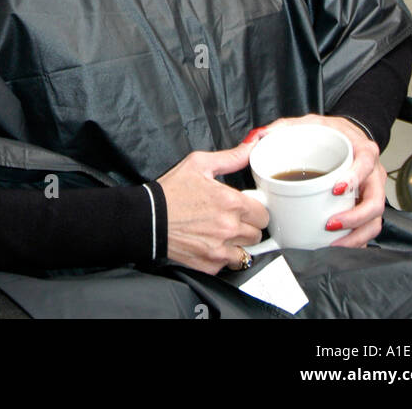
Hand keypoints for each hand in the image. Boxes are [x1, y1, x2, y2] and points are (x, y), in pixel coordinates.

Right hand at [156, 139, 269, 273]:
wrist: (148, 218)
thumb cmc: (171, 191)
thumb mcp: (199, 164)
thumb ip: (231, 157)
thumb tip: (251, 146)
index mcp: (231, 202)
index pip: (263, 213)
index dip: (255, 208)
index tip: (246, 207)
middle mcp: (229, 228)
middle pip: (258, 233)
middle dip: (248, 225)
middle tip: (232, 218)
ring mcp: (220, 249)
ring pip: (247, 251)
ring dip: (238, 243)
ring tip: (222, 232)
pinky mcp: (211, 264)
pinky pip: (229, 263)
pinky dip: (223, 255)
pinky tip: (211, 243)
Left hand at [253, 114, 384, 248]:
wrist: (347, 137)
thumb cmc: (330, 132)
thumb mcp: (309, 123)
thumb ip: (283, 127)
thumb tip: (259, 137)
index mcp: (362, 151)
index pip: (366, 164)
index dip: (355, 178)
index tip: (336, 189)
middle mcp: (372, 174)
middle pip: (375, 202)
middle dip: (354, 219)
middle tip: (330, 225)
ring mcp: (372, 192)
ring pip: (374, 221)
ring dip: (355, 236)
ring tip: (333, 243)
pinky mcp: (367, 206)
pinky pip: (368, 228)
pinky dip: (356, 240)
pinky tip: (339, 245)